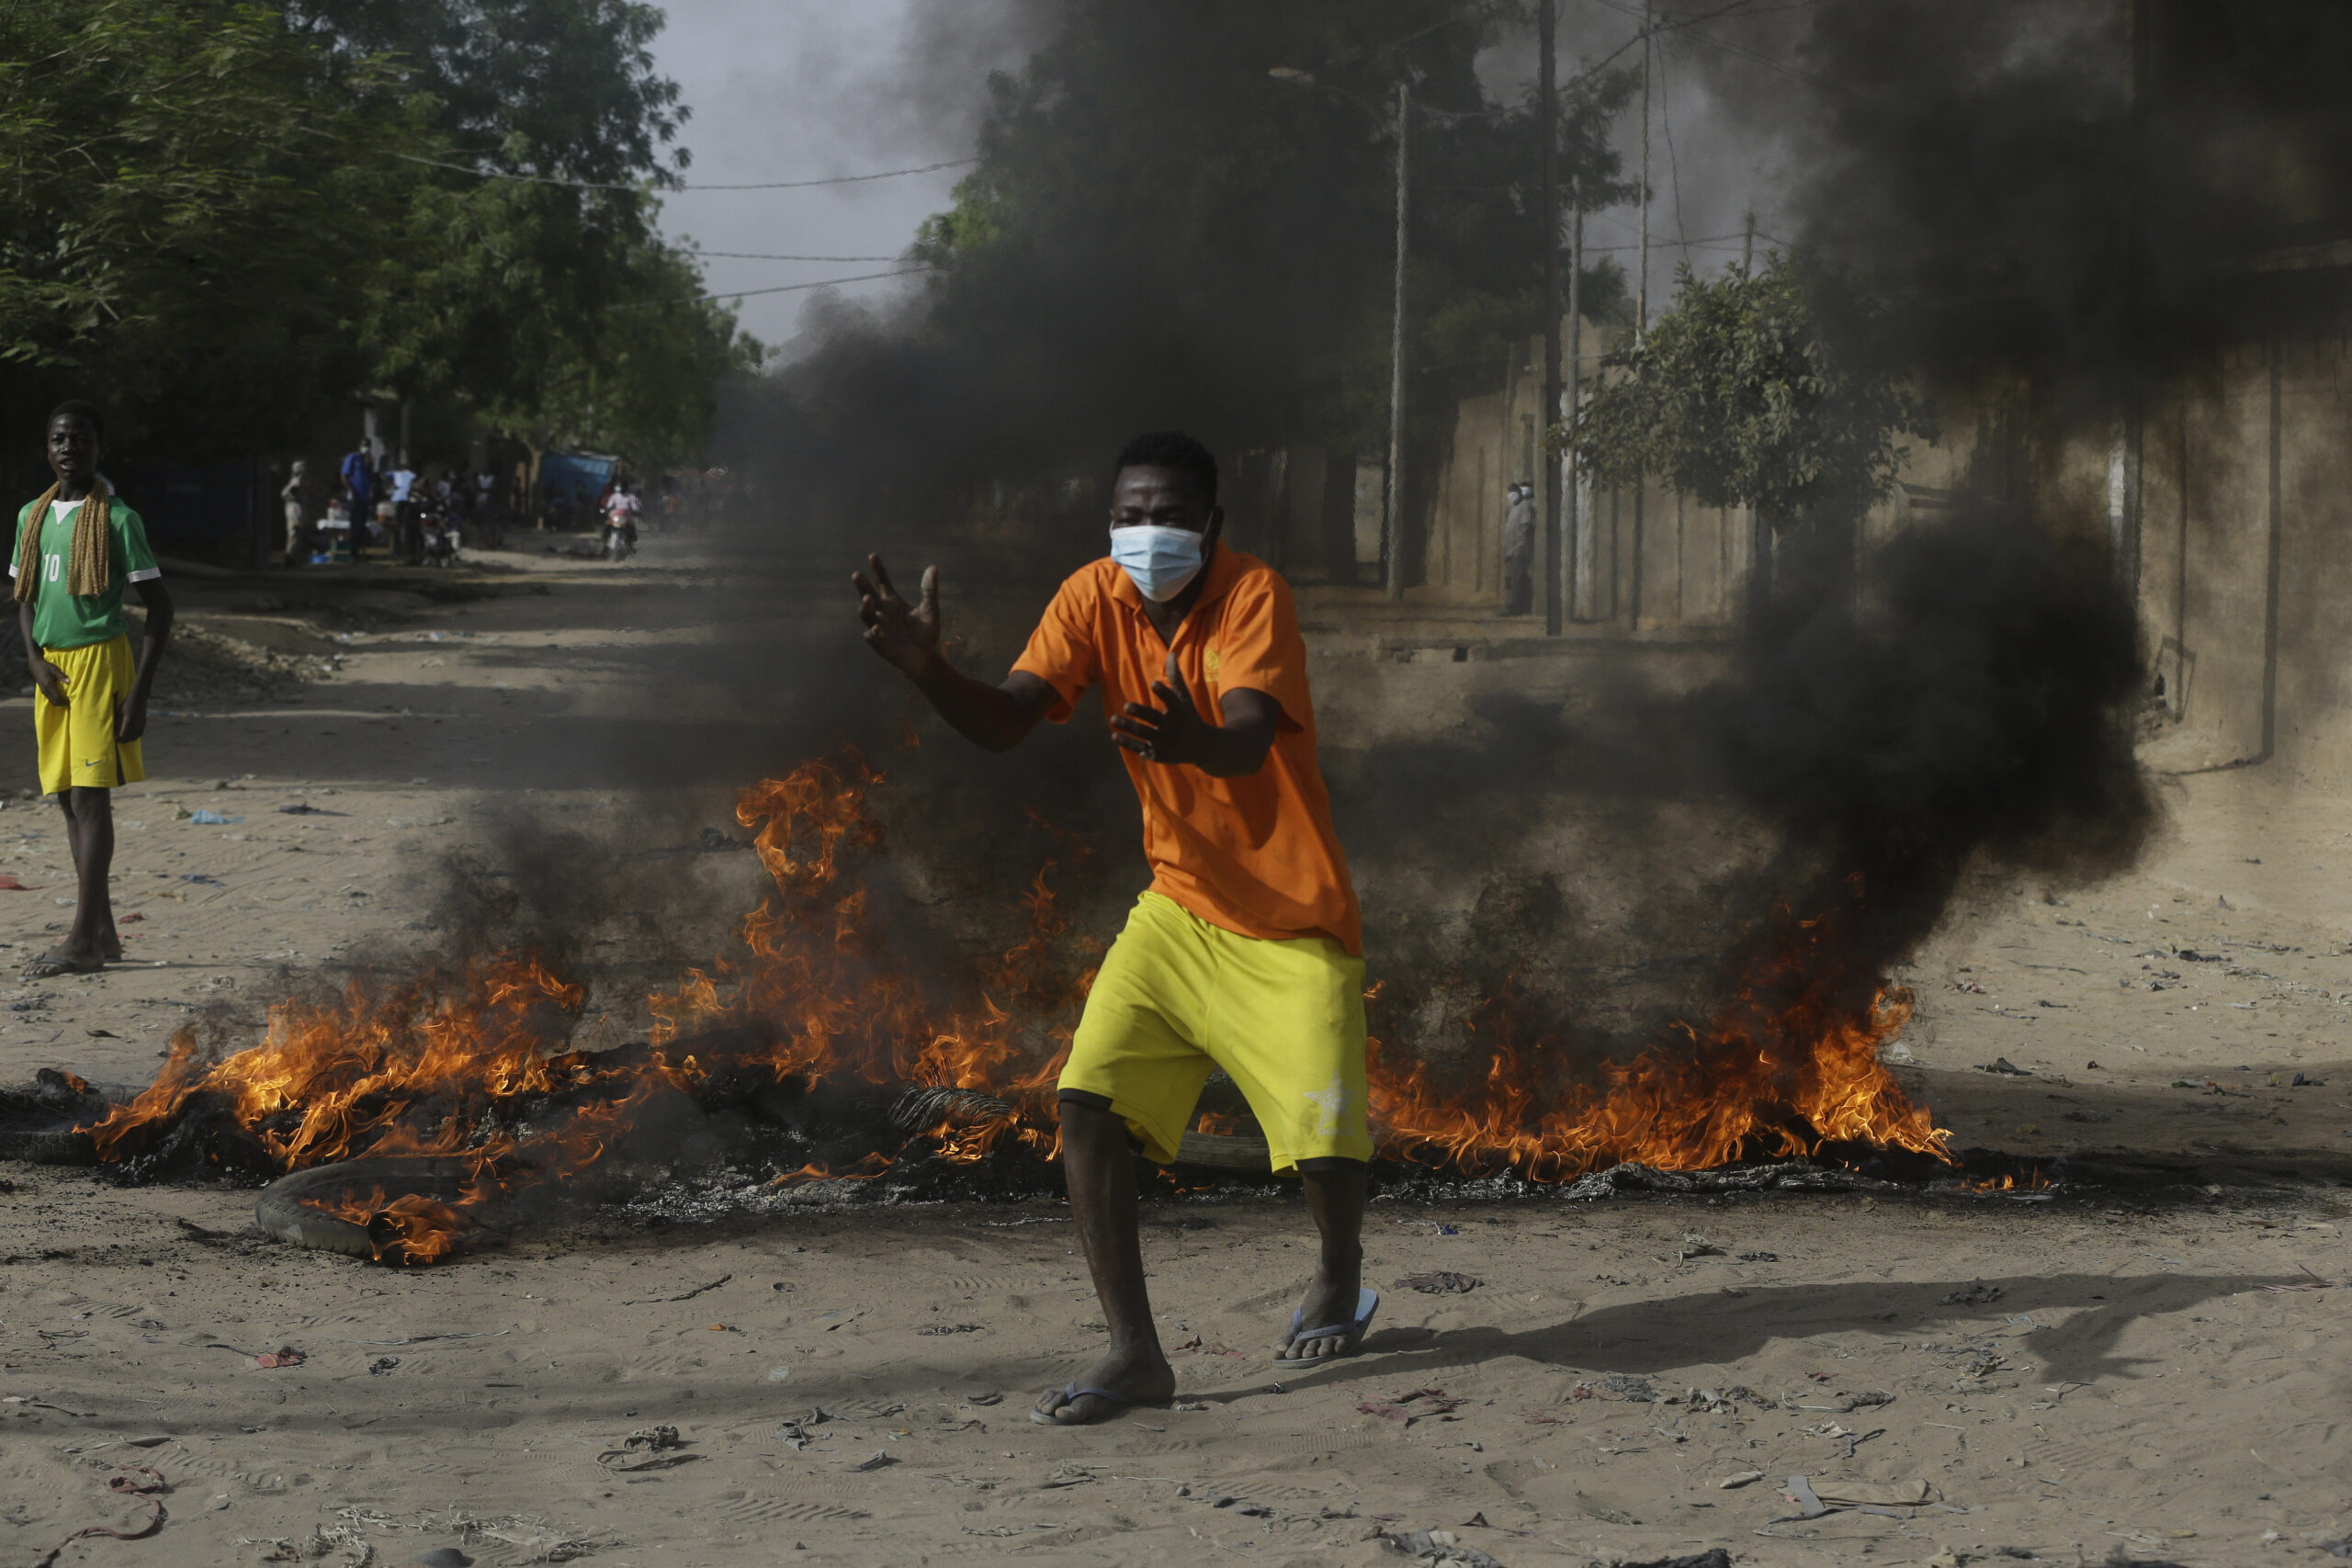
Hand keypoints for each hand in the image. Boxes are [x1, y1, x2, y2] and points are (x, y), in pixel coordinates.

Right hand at [28, 658, 66, 708]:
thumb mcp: (55, 669)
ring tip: (67, 701)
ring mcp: (43, 691)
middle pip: (54, 702)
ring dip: (59, 703)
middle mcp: (45, 690)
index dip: (64, 701)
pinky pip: (50, 699)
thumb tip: (69, 682)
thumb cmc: (46, 667)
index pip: (57, 698)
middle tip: (70, 702)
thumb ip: (62, 676)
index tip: (71, 701)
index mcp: (48, 685)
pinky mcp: (43, 691)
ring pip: (52, 701)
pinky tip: (61, 698)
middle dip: (63, 704)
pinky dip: (56, 700)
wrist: (35, 665)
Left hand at [115, 693, 146, 743]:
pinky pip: (140, 732)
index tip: (115, 739)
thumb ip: (118, 722)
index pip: (123, 735)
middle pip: (130, 738)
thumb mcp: (119, 712)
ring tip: (125, 739)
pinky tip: (132, 735)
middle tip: (119, 740)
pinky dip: (136, 736)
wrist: (139, 697)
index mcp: (128, 721)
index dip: (119, 739)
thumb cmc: (126, 703)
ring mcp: (141, 723)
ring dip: (130, 739)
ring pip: (136, 736)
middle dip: (124, 741)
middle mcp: (135, 724)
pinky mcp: (144, 722)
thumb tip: (115, 730)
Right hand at [852, 555, 941, 680]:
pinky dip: (872, 632)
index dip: (877, 570)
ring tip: (867, 599)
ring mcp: (879, 627)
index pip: (882, 582)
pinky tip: (876, 628)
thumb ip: (929, 590)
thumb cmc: (925, 633)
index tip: (872, 556)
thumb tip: (933, 567)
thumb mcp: (930, 609)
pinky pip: (871, 636)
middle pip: (868, 595)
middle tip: (856, 574)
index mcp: (893, 602)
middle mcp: (883, 612)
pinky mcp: (880, 643)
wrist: (925, 657)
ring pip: (866, 614)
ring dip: (865, 607)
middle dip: (862, 586)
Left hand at [1110, 648, 1211, 766]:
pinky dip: (1128, 743)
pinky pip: (1142, 748)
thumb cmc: (1189, 717)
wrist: (1202, 748)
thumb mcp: (1185, 698)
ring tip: (1113, 719)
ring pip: (1145, 734)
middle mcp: (1174, 728)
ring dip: (1129, 727)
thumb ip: (1176, 678)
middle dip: (1141, 713)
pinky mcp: (1159, 755)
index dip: (1164, 692)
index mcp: (1181, 712)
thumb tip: (1171, 654)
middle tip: (1125, 705)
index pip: (1172, 700)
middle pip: (1156, 719)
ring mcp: (1167, 743)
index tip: (1153, 683)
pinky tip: (1115, 736)